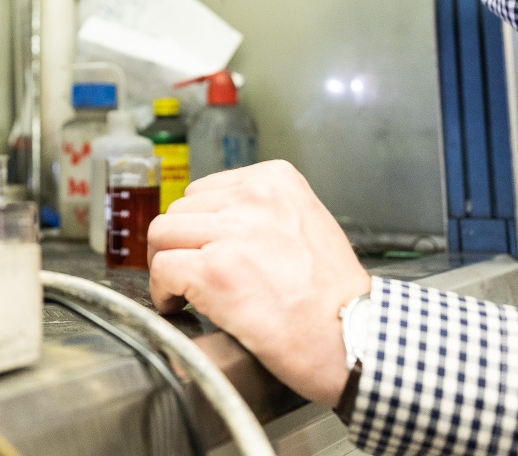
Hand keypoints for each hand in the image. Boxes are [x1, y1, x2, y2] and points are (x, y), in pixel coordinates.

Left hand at [146, 160, 370, 405]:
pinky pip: (162, 269)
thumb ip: (265, 212)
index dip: (200, 227)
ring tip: (185, 290)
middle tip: (192, 275)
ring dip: (169, 264)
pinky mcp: (214, 271)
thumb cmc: (336, 296)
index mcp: (276, 179)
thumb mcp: (309, 223)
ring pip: (162, 235)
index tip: (206, 250)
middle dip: (182, 246)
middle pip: (180, 211)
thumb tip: (217, 221)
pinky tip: (179, 306)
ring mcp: (232, 232)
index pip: (205, 191)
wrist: (355, 337)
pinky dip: (163, 292)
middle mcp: (253, 197)